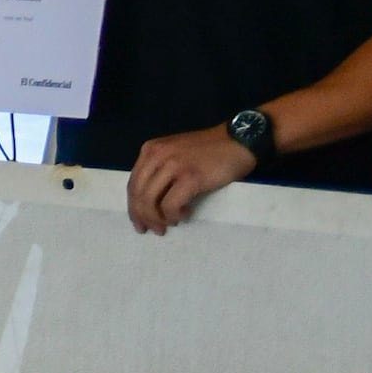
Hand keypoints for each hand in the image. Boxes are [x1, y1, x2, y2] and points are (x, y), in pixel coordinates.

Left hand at [130, 124, 250, 233]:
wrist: (238, 141)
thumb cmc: (210, 150)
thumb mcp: (176, 153)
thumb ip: (160, 169)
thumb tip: (151, 200)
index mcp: (150, 150)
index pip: (133, 183)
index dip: (133, 206)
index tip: (139, 222)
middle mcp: (156, 156)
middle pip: (138, 194)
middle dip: (142, 216)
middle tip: (153, 230)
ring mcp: (172, 166)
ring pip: (150, 200)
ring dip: (157, 219)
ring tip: (168, 225)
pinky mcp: (190, 177)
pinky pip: (170, 204)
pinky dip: (173, 215)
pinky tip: (183, 216)